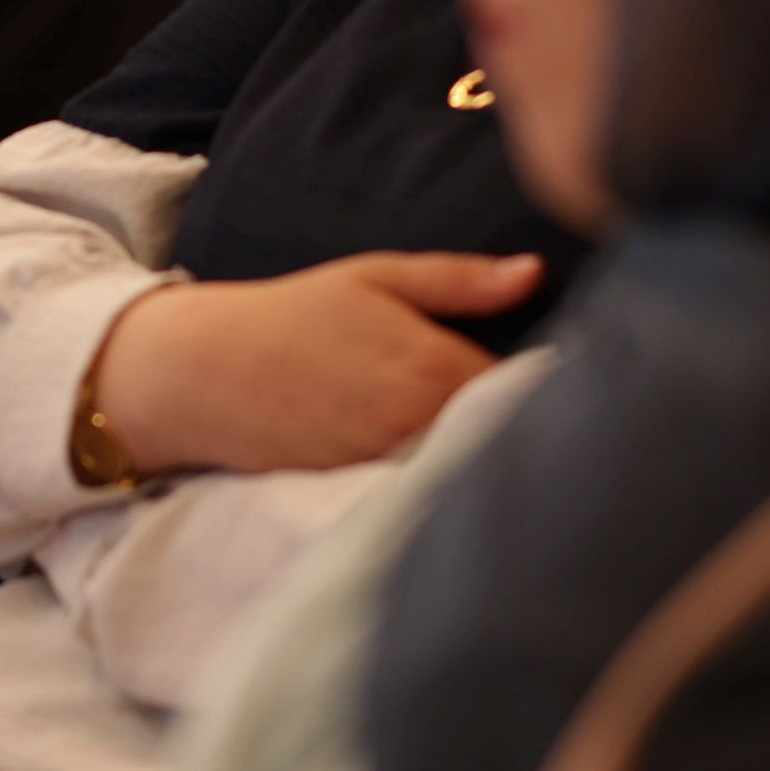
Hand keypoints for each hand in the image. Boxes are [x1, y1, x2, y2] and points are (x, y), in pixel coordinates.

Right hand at [85, 251, 539, 480]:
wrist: (203, 374)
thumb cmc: (293, 316)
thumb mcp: (376, 278)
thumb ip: (461, 280)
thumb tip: (535, 273)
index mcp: (433, 367)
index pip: (526, 391)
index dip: (549, 387)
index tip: (567, 380)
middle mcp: (418, 425)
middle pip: (503, 438)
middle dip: (523, 428)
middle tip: (547, 418)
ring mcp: (391, 468)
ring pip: (464, 469)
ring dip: (485, 459)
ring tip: (505, 446)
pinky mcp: (364, 496)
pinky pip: (423, 492)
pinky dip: (442, 483)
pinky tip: (449, 470)